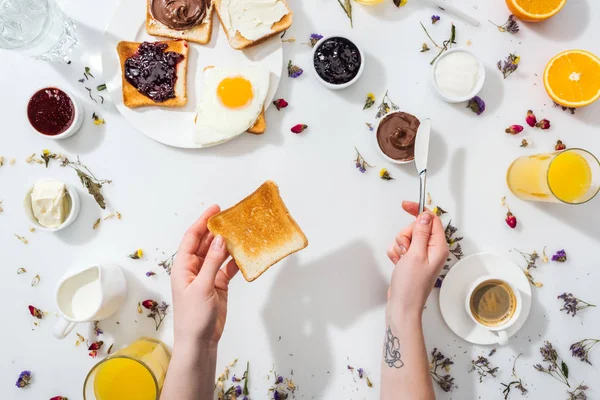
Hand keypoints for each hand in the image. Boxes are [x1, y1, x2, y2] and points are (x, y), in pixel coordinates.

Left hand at [171, 205, 238, 347]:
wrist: (199, 341)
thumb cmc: (193, 316)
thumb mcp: (202, 286)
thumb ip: (213, 262)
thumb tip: (220, 238)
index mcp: (183, 266)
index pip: (192, 237)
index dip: (203, 221)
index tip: (216, 208)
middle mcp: (194, 268)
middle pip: (206, 243)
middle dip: (217, 230)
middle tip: (233, 217)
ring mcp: (207, 276)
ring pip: (218, 254)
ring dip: (228, 244)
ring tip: (241, 231)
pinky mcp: (218, 285)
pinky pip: (227, 268)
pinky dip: (236, 261)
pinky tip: (245, 254)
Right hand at [385, 201, 448, 318]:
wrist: (402, 305)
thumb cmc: (411, 285)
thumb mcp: (416, 254)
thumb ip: (421, 233)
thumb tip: (425, 216)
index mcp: (439, 247)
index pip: (432, 220)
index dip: (418, 211)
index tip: (405, 205)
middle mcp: (432, 250)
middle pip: (417, 228)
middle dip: (406, 234)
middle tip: (406, 249)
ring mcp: (421, 256)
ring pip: (407, 237)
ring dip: (400, 245)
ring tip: (402, 260)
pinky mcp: (411, 261)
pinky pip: (401, 248)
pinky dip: (396, 253)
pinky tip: (398, 264)